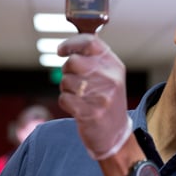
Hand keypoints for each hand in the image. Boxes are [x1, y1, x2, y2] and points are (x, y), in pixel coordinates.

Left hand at [58, 34, 131, 159]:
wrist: (115, 134)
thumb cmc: (106, 100)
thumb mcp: (109, 76)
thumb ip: (93, 60)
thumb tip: (67, 47)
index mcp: (115, 65)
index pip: (90, 42)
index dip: (70, 44)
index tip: (61, 51)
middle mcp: (110, 78)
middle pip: (73, 62)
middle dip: (67, 71)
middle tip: (74, 81)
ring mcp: (101, 96)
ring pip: (66, 81)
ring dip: (66, 89)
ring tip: (80, 97)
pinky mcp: (90, 113)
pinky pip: (63, 99)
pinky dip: (65, 103)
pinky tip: (78, 108)